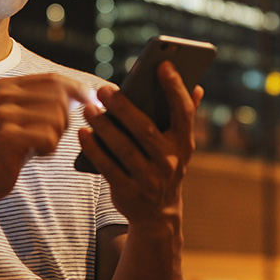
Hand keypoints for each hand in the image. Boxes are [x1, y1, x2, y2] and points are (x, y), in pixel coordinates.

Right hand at [0, 73, 91, 202]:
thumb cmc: (7, 149)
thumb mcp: (22, 117)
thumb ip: (46, 101)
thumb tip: (87, 93)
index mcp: (5, 85)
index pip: (52, 79)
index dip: (77, 88)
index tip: (93, 100)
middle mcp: (2, 95)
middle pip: (58, 97)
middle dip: (65, 119)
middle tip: (52, 136)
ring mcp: (2, 114)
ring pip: (56, 117)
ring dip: (56, 136)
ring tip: (40, 145)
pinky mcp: (7, 136)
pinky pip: (49, 138)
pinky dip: (49, 149)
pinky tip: (34, 154)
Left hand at [77, 61, 203, 227]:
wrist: (158, 214)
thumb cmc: (164, 163)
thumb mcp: (178, 143)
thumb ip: (184, 114)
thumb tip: (197, 85)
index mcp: (184, 143)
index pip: (183, 112)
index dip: (175, 88)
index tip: (163, 65)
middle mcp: (170, 162)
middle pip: (145, 130)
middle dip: (124, 107)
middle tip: (103, 88)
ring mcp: (150, 180)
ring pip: (124, 148)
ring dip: (104, 126)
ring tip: (88, 108)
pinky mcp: (129, 193)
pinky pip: (108, 168)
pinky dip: (94, 150)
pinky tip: (83, 133)